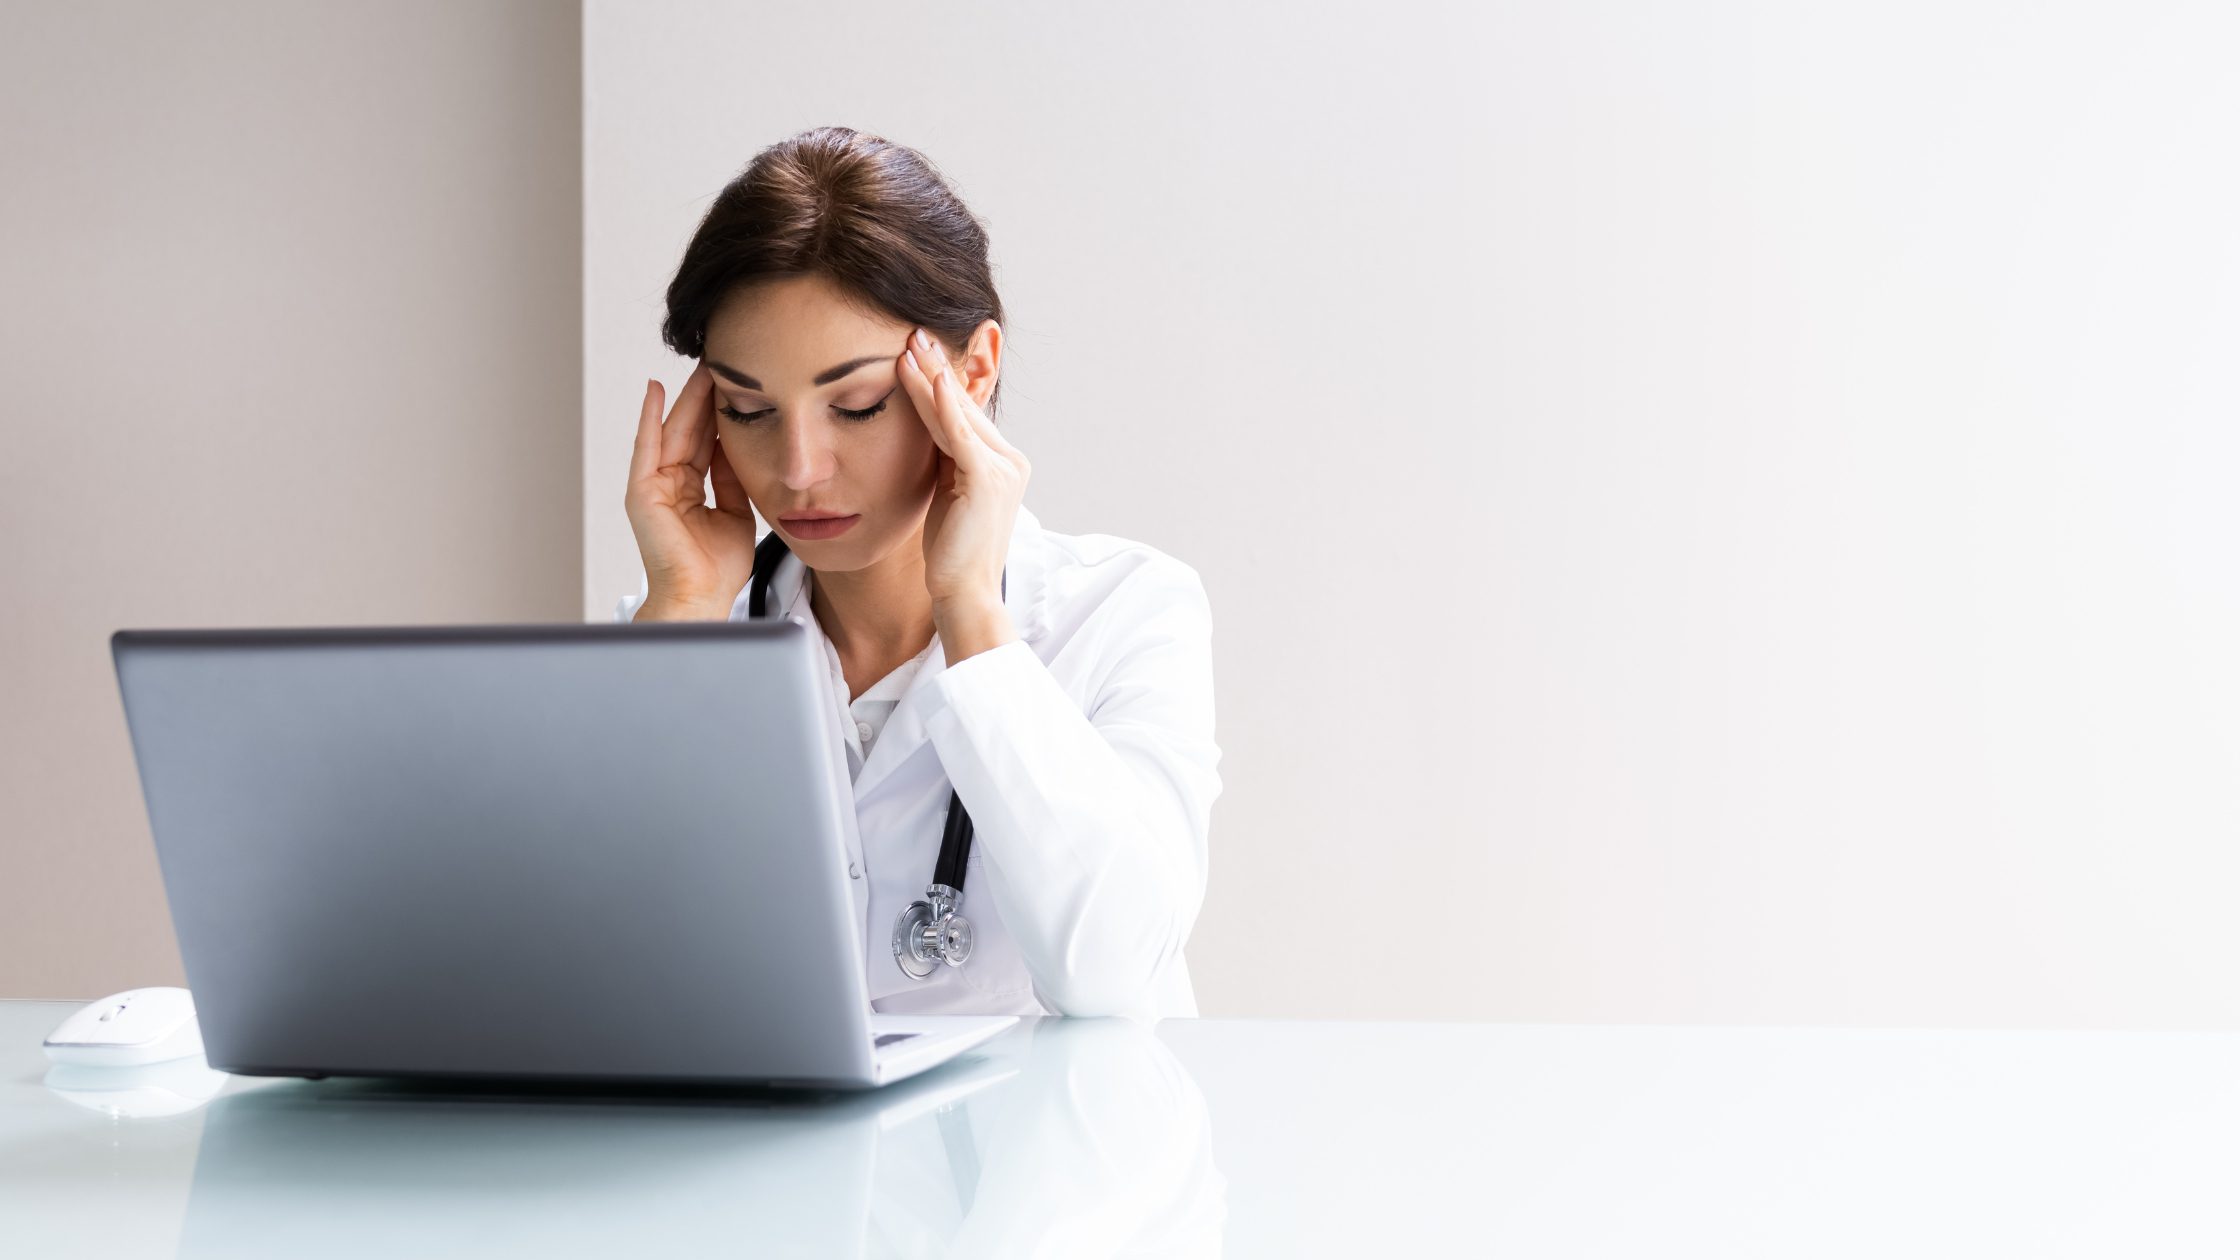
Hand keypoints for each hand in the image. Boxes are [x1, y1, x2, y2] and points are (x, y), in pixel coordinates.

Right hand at [623, 362, 757, 609]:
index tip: (737, 384)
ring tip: (701, 366)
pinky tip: (655, 389)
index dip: (721, 413)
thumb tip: (739, 445)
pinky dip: (649, 418)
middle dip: (705, 397)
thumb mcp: (737, 513)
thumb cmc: (718, 568)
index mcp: (691, 488)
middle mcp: (670, 483)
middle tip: (720, 362)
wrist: (702, 597)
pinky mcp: (642, 491)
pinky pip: (647, 447)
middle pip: (690, 430)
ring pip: (673, 432)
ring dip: (686, 398)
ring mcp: (654, 485)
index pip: (708, 441)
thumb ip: (732, 479)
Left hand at [897, 327, 1029, 609]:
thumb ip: (946, 460)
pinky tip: (932, 379)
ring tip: (910, 348)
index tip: (915, 354)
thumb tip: (929, 429)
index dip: (939, 383)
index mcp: (1002, 464)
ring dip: (932, 379)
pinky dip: (945, 405)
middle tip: (912, 335)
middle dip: (936, 370)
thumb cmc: (951, 552)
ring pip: (958, 416)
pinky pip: (960, 435)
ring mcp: (1003, 469)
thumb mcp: (948, 494)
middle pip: (963, 407)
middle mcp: (1010, 461)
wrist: (964, 592)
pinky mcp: (988, 479)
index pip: (964, 414)